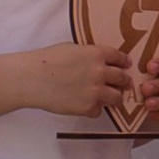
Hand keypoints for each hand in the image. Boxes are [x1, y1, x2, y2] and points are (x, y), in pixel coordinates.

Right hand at [31, 40, 149, 121]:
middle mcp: (101, 72)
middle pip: (122, 78)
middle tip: (124, 83)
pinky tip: (85, 105)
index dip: (124, 62)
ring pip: (117, 97)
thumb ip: (88, 55)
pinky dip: (94, 108)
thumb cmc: (46, 60)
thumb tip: (96, 61)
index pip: (119, 57)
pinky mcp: (88, 107)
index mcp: (96, 54)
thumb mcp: (72, 48)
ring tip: (111, 98)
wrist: (32, 79)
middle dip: (124, 81)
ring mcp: (96, 91)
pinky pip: (99, 110)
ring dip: (114, 97)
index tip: (126, 65)